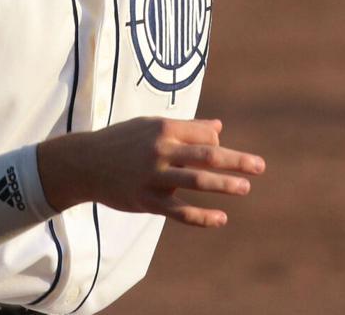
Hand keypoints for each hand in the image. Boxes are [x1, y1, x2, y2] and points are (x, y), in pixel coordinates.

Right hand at [37, 117, 264, 227]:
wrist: (84, 163)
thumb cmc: (123, 140)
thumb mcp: (152, 125)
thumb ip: (187, 128)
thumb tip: (219, 128)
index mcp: (165, 129)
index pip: (205, 136)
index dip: (218, 144)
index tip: (222, 152)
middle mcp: (161, 151)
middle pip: (207, 156)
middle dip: (236, 160)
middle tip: (260, 166)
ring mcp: (154, 177)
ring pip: (196, 182)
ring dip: (224, 185)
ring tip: (245, 187)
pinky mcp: (147, 200)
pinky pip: (179, 211)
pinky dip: (201, 217)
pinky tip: (221, 219)